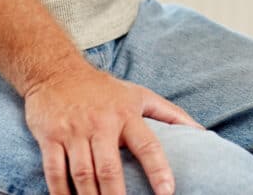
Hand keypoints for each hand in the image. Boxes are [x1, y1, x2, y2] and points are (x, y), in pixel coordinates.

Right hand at [25, 63, 202, 194]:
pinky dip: (61, 192)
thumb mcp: (140, 94)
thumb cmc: (104, 89)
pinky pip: (55, 171)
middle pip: (110, 168)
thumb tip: (201, 132)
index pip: (148, 145)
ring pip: (82, 174)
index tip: (168, 193)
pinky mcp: (50, 136)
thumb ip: (170, 114)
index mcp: (127, 114)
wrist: (57, 71)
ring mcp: (74, 130)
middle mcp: (101, 123)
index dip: (158, 170)